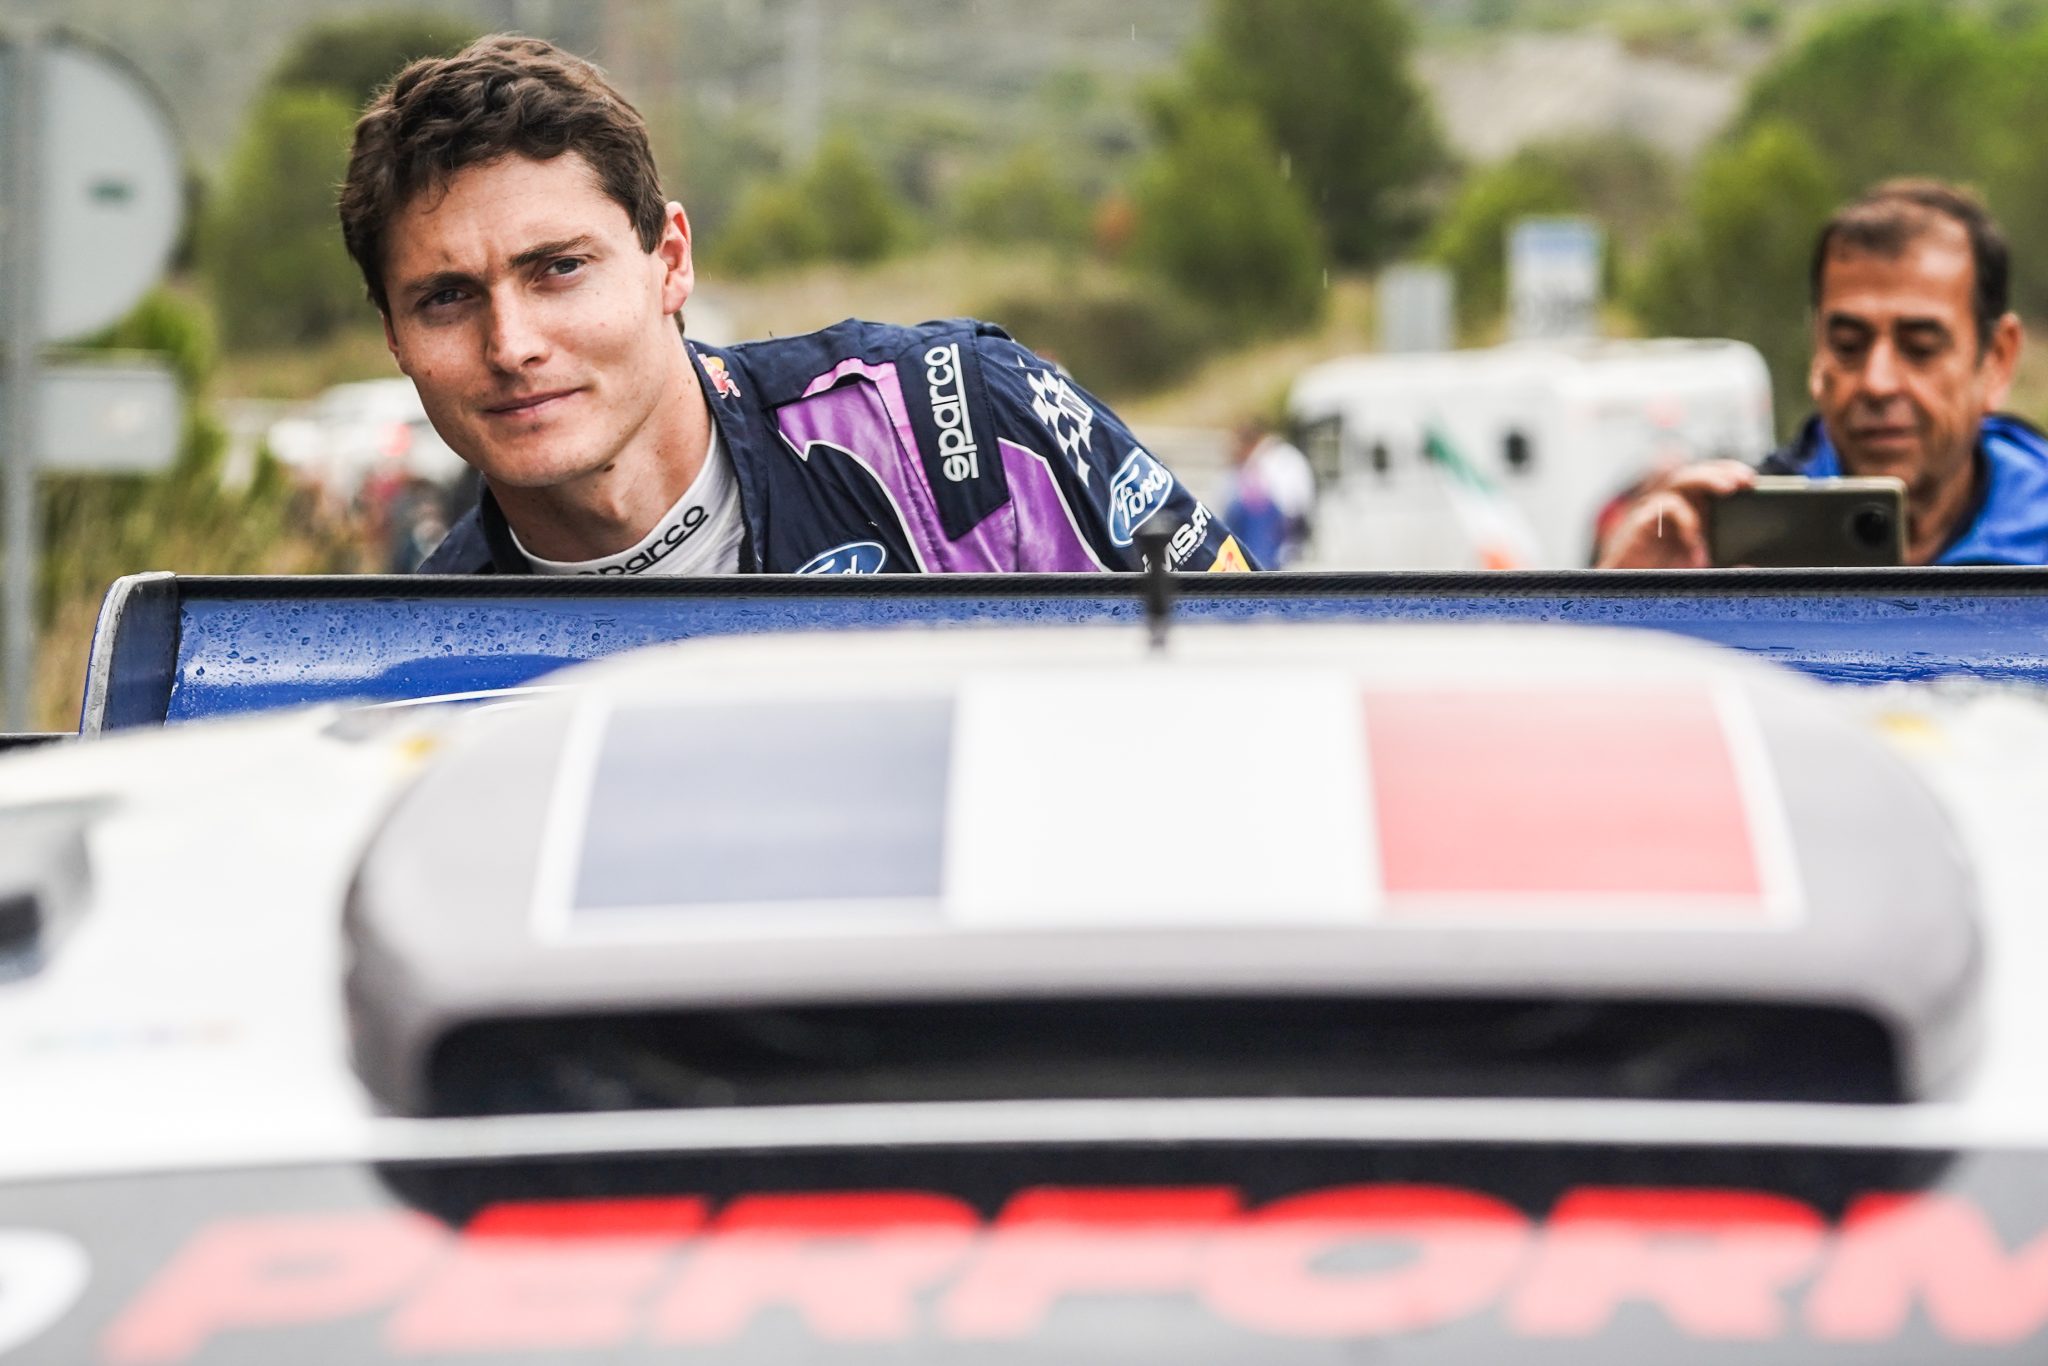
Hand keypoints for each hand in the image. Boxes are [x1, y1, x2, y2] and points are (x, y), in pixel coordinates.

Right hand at [1594, 461, 1758, 568]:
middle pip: (1696, 474)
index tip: (1751, 480)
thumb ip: (1726, 567)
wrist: (1624, 596)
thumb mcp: (1703, 572)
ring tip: (1728, 489)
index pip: (1709, 480)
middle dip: (1721, 471)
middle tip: (1744, 480)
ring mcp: (1654, 513)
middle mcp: (1671, 508)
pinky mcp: (1640, 524)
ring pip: (1680, 480)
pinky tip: (1697, 539)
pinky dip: (1685, 519)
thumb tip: (1753, 566)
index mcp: (1688, 512)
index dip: (1729, 473)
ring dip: (1706, 479)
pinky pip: (1664, 508)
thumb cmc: (1661, 580)